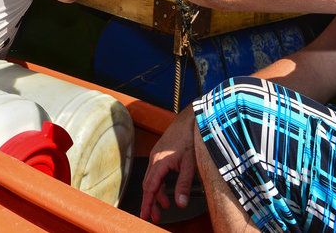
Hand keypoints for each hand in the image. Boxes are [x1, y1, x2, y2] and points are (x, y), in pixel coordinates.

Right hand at [140, 107, 196, 222]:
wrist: (190, 118)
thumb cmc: (190, 138)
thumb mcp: (190, 164)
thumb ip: (184, 184)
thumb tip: (180, 204)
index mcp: (159, 162)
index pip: (150, 188)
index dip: (147, 203)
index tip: (145, 215)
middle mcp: (154, 159)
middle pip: (148, 185)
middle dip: (150, 202)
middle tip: (153, 217)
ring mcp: (156, 155)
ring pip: (152, 179)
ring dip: (156, 194)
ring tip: (164, 207)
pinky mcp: (161, 153)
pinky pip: (156, 172)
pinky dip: (160, 184)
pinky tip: (166, 191)